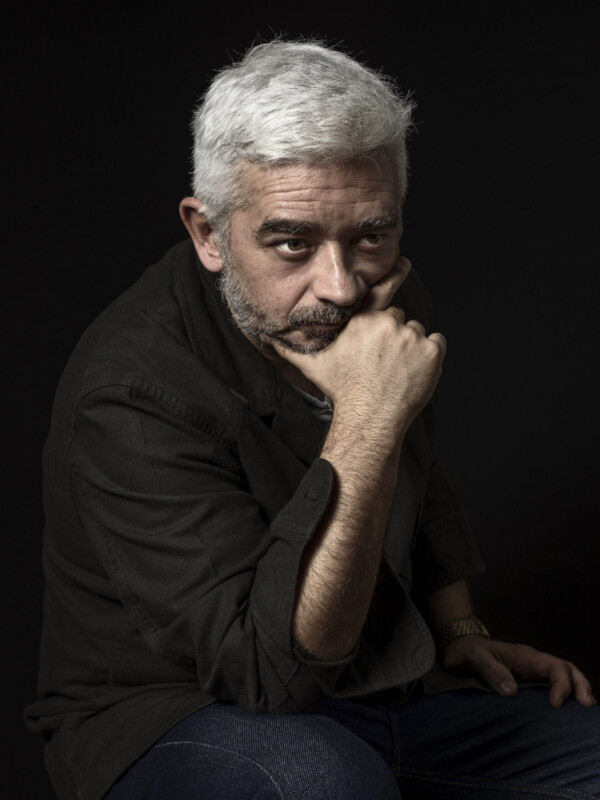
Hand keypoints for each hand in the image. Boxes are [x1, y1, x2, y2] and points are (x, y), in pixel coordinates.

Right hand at [272, 258, 446, 435]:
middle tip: (384, 362)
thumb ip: (291, 348)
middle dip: (394, 336)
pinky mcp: (430, 352)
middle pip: (398, 320)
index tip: (405, 263)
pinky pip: (436, 345)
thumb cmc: (342, 391)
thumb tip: (268, 338)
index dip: (395, 274)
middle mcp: (387, 323)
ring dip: (412, 348)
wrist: (369, 417)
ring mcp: (411, 336)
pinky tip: (414, 372)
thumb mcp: (313, 366)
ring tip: (397, 372)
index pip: (382, 289)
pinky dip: (430, 357)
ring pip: (417, 334)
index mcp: (363, 320)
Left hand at [443, 636, 596, 707]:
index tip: (554, 704)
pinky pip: (550, 689)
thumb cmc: (467, 652)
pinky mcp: (527, 685)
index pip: (554, 666)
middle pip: (567, 670)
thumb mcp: (476, 658)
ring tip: (584, 714)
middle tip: (586, 707)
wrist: (458, 650)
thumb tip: (511, 691)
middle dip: (580, 686)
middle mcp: (533, 664)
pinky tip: (565, 716)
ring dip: (576, 693)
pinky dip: (563, 699)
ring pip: (563, 679)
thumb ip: (492, 671)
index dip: (560, 684)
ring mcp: (532, 674)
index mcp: (525, 655)